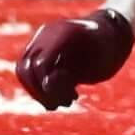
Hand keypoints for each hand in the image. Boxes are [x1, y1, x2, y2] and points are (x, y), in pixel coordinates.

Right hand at [15, 8, 134, 110]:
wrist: (111, 33)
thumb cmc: (110, 49)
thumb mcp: (100, 66)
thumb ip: (73, 75)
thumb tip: (46, 84)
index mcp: (65, 33)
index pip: (40, 65)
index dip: (50, 87)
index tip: (73, 95)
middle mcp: (47, 33)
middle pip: (26, 69)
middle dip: (42, 93)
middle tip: (68, 102)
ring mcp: (40, 39)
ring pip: (23, 70)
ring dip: (40, 93)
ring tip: (66, 101)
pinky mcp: (38, 49)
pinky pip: (28, 70)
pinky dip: (41, 87)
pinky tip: (65, 95)